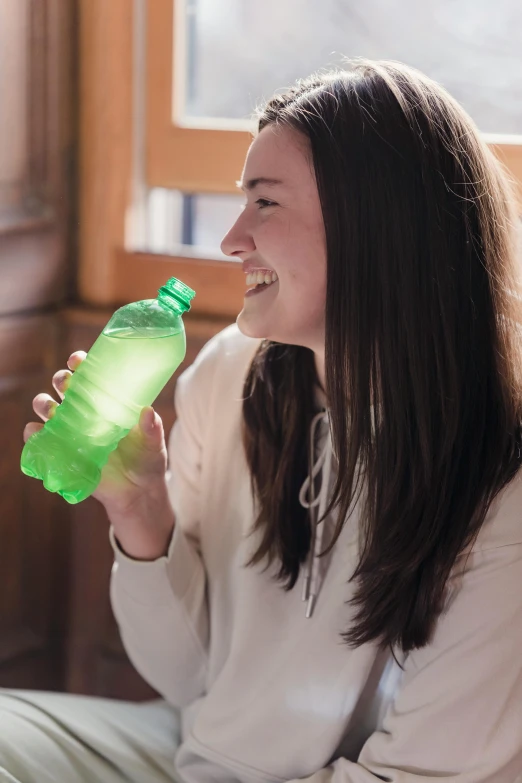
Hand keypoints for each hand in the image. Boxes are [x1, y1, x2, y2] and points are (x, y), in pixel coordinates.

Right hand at [23, 351, 174, 559]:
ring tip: (50, 408)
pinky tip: (37, 432)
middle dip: (61, 379)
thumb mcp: (153, 443)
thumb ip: (152, 429)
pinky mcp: (63, 452)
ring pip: (46, 408)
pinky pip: (40, 440)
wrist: (137, 491)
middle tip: (67, 383)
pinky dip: (33, 434)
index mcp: (107, 400)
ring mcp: (72, 430)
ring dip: (43, 403)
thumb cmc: (147, 459)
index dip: (80, 363)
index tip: (78, 360)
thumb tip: (148, 412)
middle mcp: (86, 411)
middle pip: (63, 386)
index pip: (89, 374)